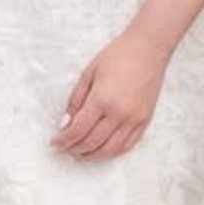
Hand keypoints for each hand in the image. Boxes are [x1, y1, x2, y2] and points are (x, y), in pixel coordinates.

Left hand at [53, 27, 171, 160]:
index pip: (77, 130)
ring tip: (80, 154)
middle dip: (74, 149)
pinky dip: (113, 152)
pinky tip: (102, 150)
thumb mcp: (88, 73)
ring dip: (93, 156)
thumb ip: (75, 100)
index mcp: (102, 100)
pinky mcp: (145, 120)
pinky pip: (128, 145)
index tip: (54, 142)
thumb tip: (65, 123)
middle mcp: (119, 113)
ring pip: (110, 150)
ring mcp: (134, 119)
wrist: (149, 48)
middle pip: (92, 142)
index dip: (63, 140)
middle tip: (65, 148)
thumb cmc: (117, 55)